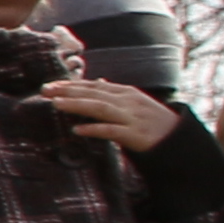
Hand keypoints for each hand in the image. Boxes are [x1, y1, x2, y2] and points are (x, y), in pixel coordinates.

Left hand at [37, 77, 178, 153]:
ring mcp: (132, 118)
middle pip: (94, 93)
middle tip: (45, 90)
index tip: (51, 84)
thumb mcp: (134, 103)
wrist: (178, 141)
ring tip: (56, 104)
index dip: (72, 84)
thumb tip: (98, 82)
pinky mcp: (135, 135)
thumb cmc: (152, 122)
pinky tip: (77, 130)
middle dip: (68, 91)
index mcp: (126, 93)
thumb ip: (114, 95)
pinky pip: (111, 131)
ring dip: (76, 105)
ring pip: (100, 108)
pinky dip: (93, 129)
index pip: (94, 86)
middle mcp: (128, 102)